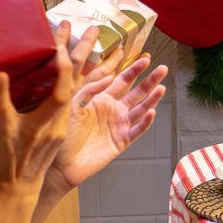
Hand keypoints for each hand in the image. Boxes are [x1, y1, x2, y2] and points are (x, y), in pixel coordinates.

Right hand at [0, 40, 75, 195]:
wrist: (18, 186)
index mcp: (9, 132)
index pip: (4, 109)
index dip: (0, 91)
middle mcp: (34, 130)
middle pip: (56, 99)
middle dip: (61, 70)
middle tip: (58, 46)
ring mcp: (52, 131)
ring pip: (68, 97)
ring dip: (69, 72)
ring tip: (66, 48)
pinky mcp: (61, 130)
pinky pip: (70, 103)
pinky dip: (70, 84)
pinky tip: (68, 67)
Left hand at [47, 55, 169, 193]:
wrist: (59, 163)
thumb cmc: (61, 134)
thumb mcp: (71, 105)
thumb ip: (89, 90)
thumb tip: (110, 76)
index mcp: (102, 99)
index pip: (122, 80)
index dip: (134, 70)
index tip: (145, 59)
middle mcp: (114, 110)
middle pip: (137, 92)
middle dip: (150, 80)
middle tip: (162, 69)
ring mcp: (119, 125)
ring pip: (141, 109)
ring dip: (152, 99)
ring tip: (162, 87)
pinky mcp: (122, 141)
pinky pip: (137, 130)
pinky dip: (145, 122)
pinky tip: (151, 112)